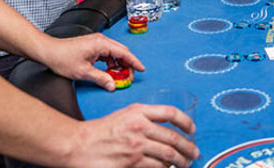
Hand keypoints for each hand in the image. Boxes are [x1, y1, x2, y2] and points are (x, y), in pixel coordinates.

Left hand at [37, 33, 143, 91]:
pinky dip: (111, 62)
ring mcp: (96, 42)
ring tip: (119, 77)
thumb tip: (113, 85)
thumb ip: (100, 79)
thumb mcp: (83, 72)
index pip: (124, 53)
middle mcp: (101, 40)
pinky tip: (109, 71)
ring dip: (119, 64)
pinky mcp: (92, 46)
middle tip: (129, 78)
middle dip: (127, 65)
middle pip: (121, 52)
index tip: (142, 69)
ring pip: (114, 53)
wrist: (49, 51)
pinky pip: (107, 53)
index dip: (134, 62)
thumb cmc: (62, 58)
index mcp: (101, 44)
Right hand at [75, 103, 197, 167]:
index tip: (192, 130)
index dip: (186, 122)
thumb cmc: (101, 130)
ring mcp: (136, 146)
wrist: (79, 145)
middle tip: (194, 153)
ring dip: (181, 161)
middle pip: (173, 137)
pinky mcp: (132, 163)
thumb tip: (166, 128)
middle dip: (188, 147)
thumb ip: (145, 117)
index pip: (170, 113)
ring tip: (186, 164)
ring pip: (168, 154)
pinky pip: (156, 167)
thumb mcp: (124, 114)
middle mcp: (140, 126)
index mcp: (139, 111)